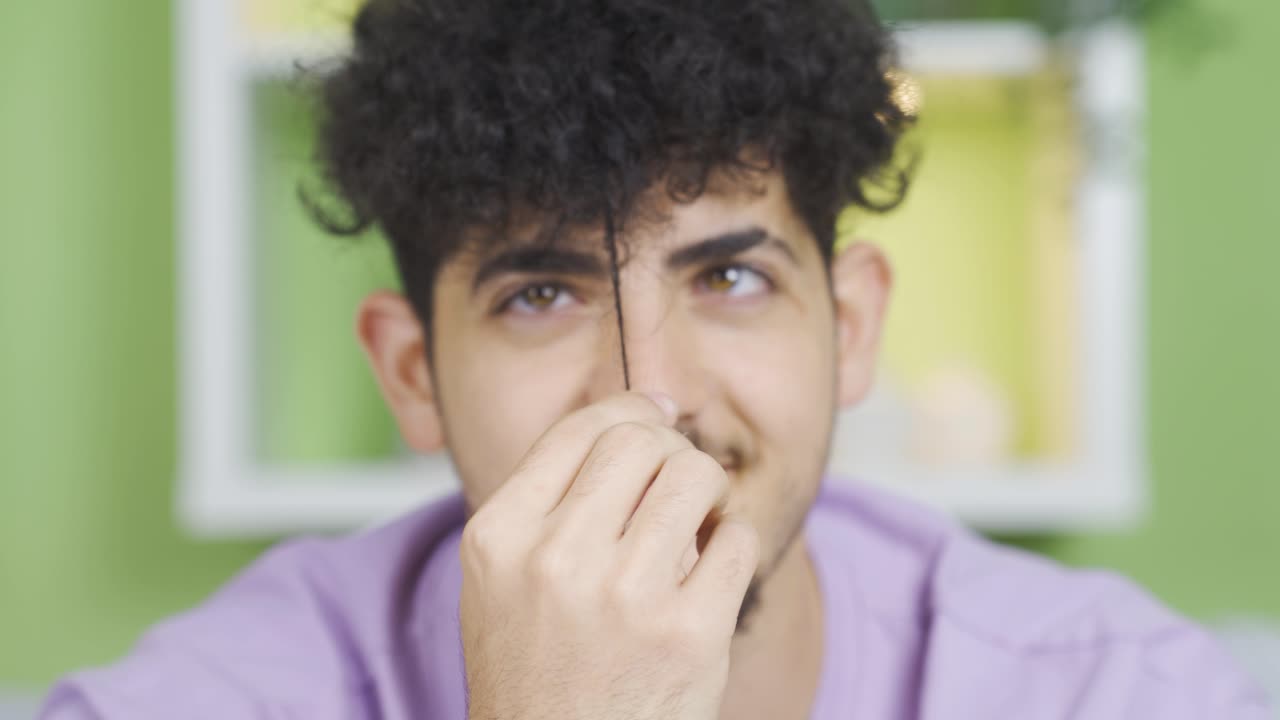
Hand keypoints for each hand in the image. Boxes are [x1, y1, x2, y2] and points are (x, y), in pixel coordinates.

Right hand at [459, 392, 759, 719]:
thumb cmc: (537, 675)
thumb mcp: (501, 581)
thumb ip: (547, 499)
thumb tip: (644, 412)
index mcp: (500, 538)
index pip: (580, 428)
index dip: (630, 407)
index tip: (658, 413)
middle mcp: (555, 560)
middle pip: (641, 442)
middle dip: (672, 449)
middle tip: (679, 481)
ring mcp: (624, 597)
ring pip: (696, 476)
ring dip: (709, 490)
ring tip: (699, 522)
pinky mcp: (689, 634)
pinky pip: (737, 539)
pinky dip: (733, 545)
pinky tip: (711, 572)